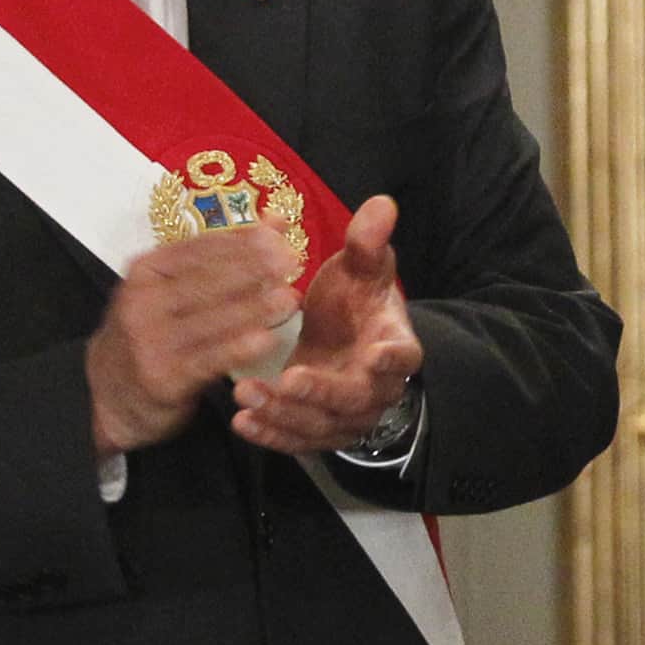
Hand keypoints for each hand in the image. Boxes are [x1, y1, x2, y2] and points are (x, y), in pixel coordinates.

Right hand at [86, 228, 297, 455]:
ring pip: (211, 319)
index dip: (241, 240)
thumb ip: (220, 257)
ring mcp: (150, 341)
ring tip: (289, 299)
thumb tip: (274, 221)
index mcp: (146, 271)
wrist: (113, 394)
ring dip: (254, 308)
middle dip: (252, 269)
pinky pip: (208, 359)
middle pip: (206, 280)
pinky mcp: (163, 378)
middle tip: (289, 261)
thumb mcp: (172, 288)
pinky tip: (267, 339)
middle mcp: (142, 302)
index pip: (199, 248)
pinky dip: (239, 348)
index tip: (278, 234)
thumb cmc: (153, 331)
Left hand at [232, 196, 425, 454]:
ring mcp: (347, 417)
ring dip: (285, 414)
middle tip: (287, 379)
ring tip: (245, 395)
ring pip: (321, 426)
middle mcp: (376, 389)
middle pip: (356, 400)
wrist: (345, 342)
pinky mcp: (318, 433)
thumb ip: (368, 243)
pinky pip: (297, 441)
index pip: (403, 357)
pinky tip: (242, 422)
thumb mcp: (361, 270)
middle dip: (321, 393)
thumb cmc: (354, 303)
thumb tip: (382, 203)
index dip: (392, 359)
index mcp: (394, 346)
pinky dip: (271, 436)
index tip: (375, 355)